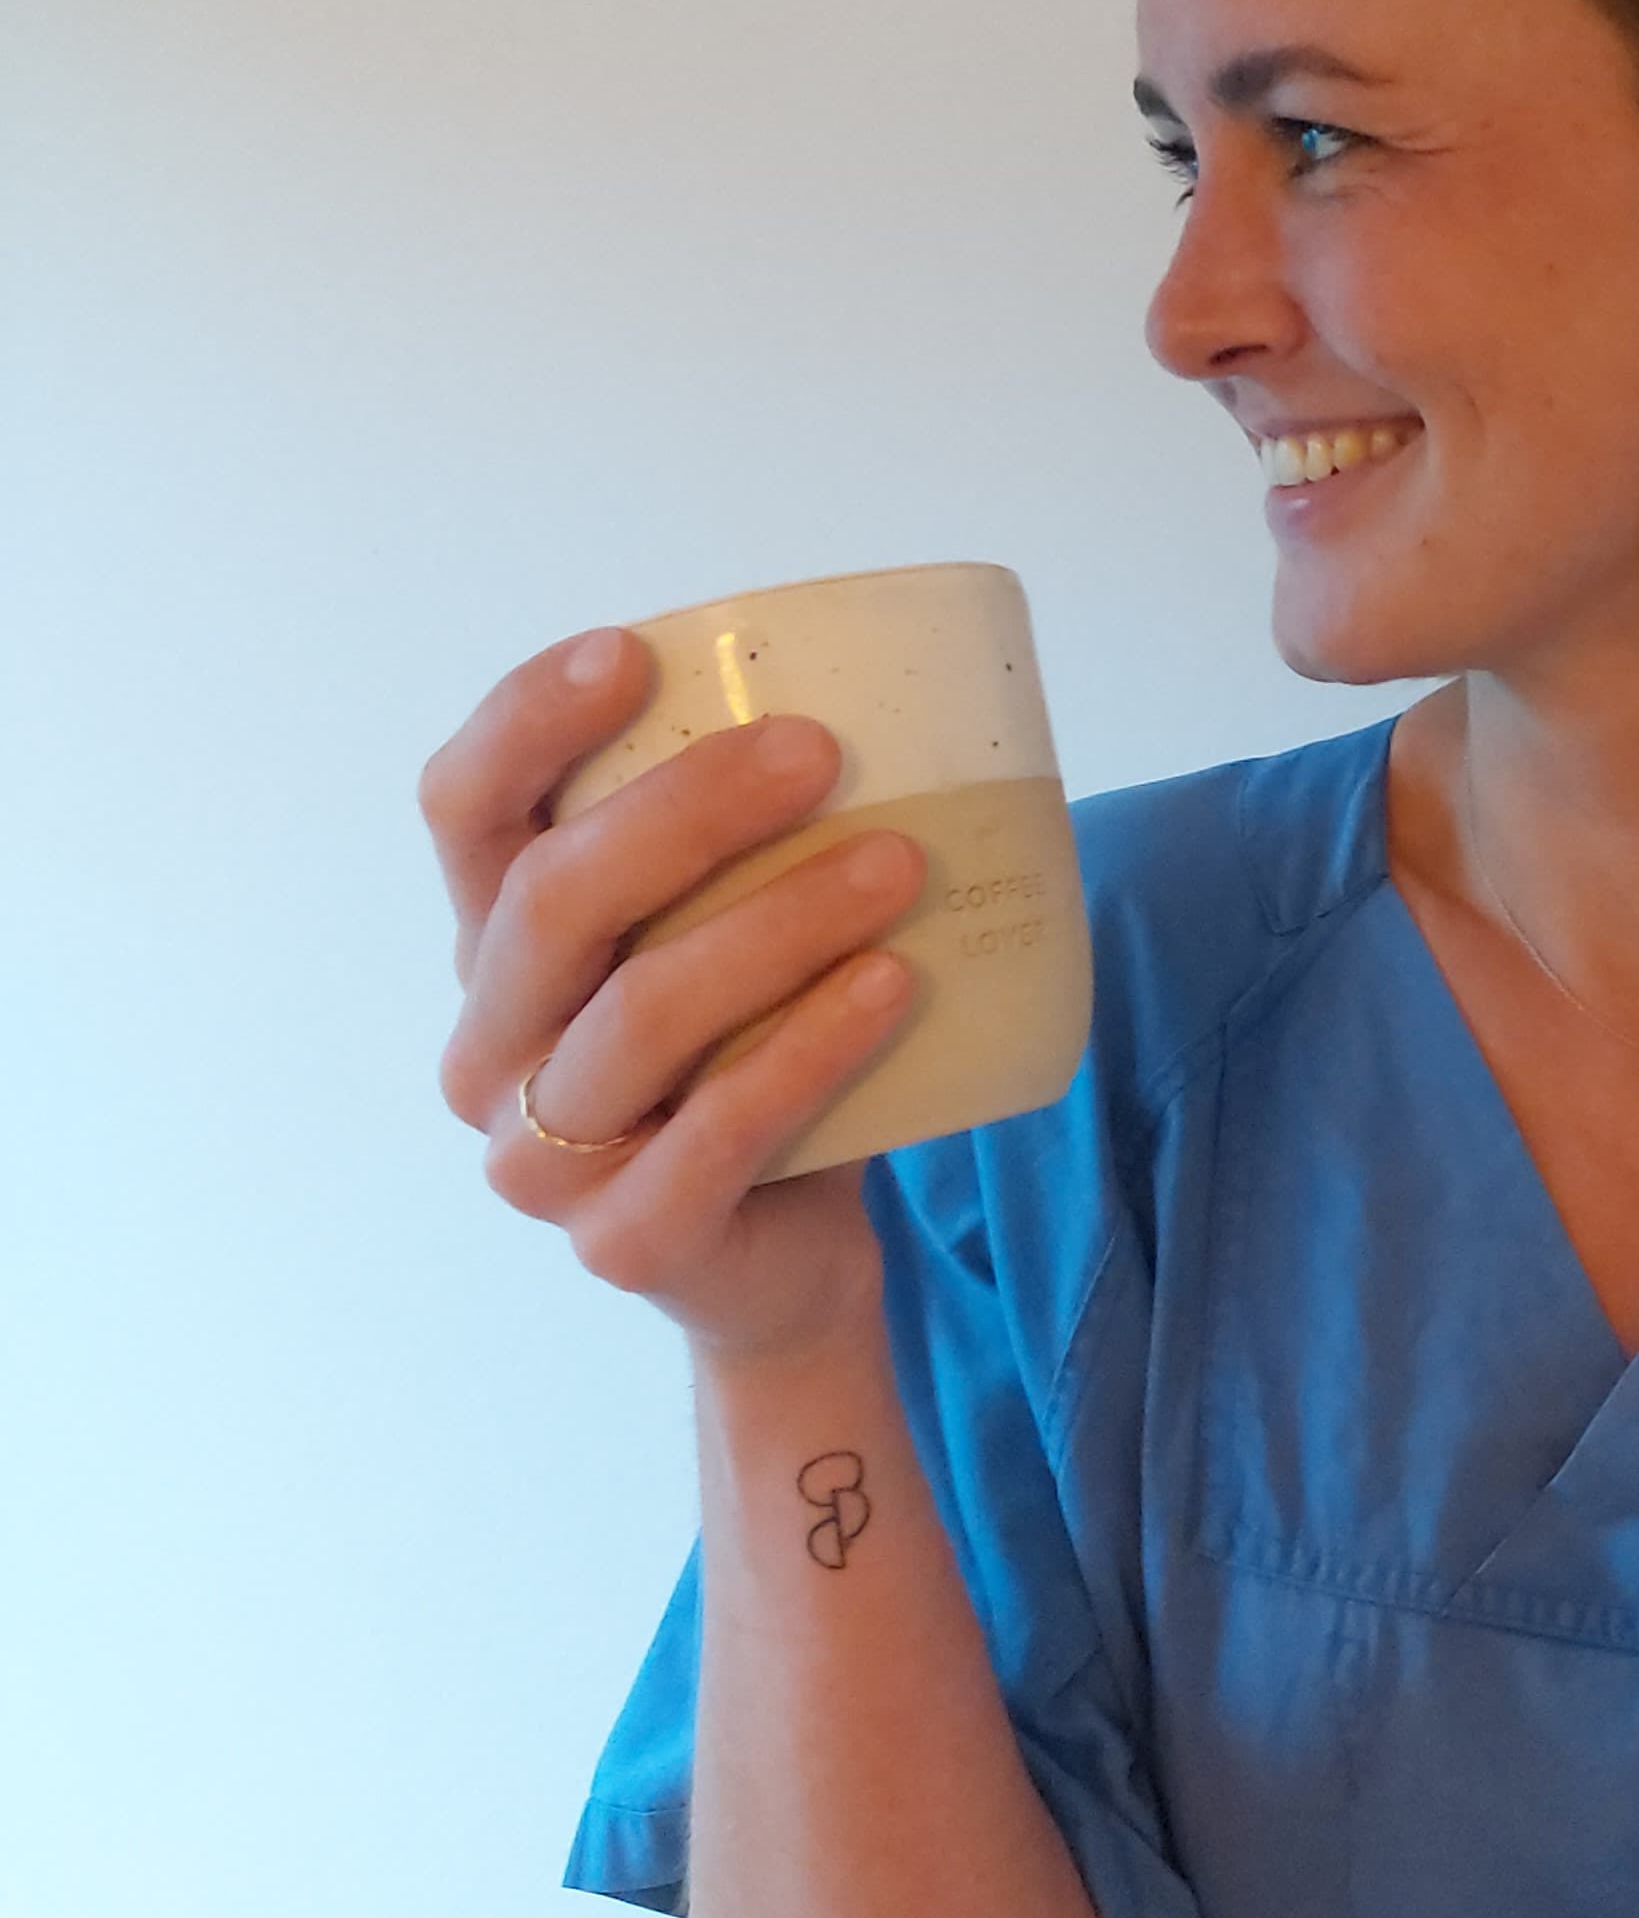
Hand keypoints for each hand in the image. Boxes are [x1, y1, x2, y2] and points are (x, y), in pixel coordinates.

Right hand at [420, 627, 927, 1367]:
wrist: (788, 1263)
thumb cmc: (751, 1062)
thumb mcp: (721, 942)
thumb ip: (735, 850)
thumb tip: (885, 699)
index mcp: (494, 949)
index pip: (462, 811)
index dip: (523, 724)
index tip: (629, 654)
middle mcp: (489, 1050)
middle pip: (555, 900)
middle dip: (689, 810)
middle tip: (822, 752)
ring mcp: (543, 1158)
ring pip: (644, 1012)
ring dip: (778, 923)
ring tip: (898, 865)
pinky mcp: (627, 1241)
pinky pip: (719, 1128)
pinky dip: (811, 1047)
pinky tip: (892, 985)